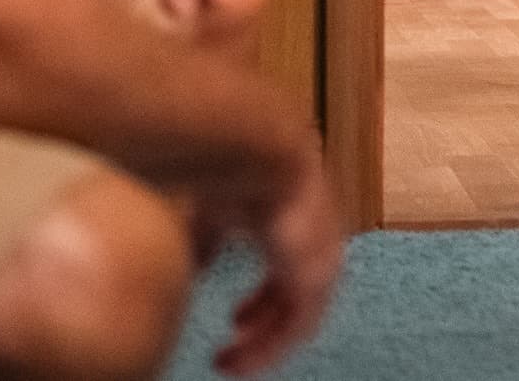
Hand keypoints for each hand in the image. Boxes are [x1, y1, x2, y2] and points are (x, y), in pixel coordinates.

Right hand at [212, 146, 343, 376]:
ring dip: (262, 346)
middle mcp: (318, 248)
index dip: (261, 301)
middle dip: (262, 328)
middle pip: (294, 301)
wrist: (257, 158)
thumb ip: (208, 243)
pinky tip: (241, 363)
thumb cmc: (236, 174)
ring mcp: (321, 263)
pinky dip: (269, 349)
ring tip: (229, 365)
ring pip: (297, 321)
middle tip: (230, 350)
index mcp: (298, 228)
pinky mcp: (315, 277)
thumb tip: (196, 269)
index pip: (286, 275)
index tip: (235, 320)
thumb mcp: (216, 215)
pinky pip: (296, 328)